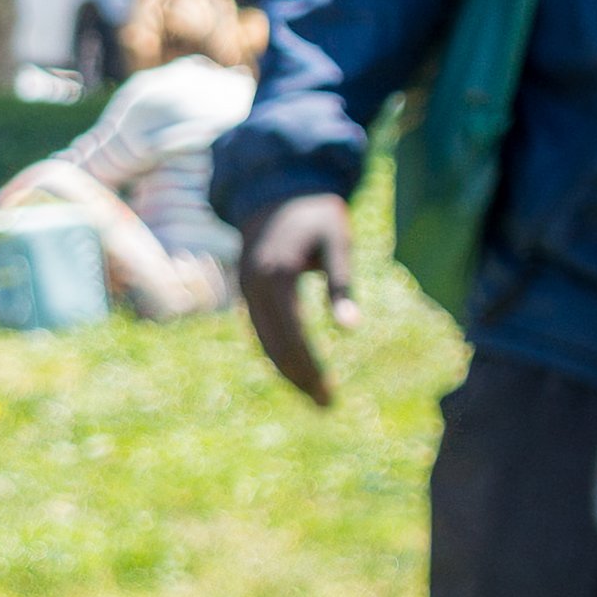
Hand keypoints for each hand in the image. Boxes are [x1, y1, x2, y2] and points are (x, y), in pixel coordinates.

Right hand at [241, 192, 358, 403]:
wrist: (277, 189)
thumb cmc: (317, 214)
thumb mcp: (337, 242)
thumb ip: (341, 284)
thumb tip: (350, 328)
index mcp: (277, 276)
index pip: (293, 337)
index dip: (310, 368)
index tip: (330, 393)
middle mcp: (255, 288)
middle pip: (275, 348)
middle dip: (300, 379)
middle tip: (327, 406)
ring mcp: (246, 291)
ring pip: (264, 344)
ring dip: (287, 372)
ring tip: (314, 396)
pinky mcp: (247, 292)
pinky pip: (261, 332)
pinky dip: (277, 354)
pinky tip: (296, 370)